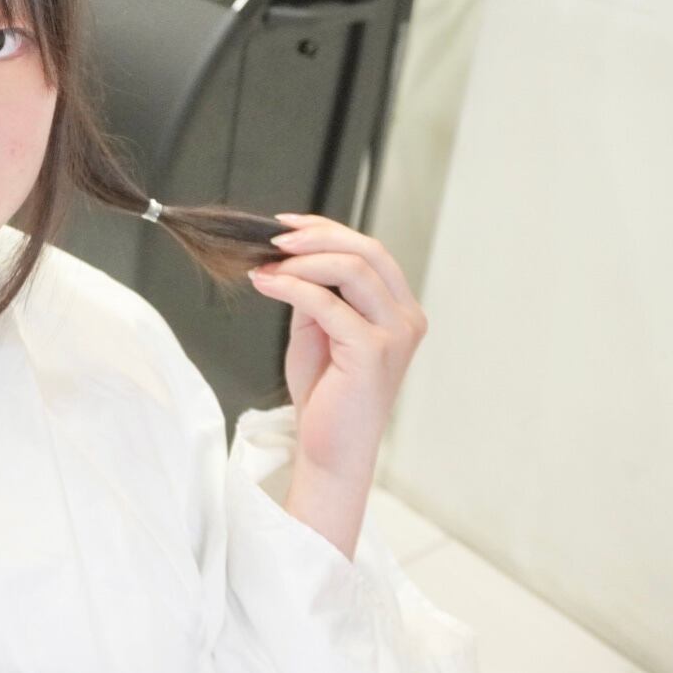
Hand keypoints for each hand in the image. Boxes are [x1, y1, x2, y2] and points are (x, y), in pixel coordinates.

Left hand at [248, 214, 427, 489]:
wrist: (329, 448)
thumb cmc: (326, 393)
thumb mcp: (319, 329)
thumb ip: (316, 292)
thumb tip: (290, 253)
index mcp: (400, 309)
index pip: (370, 251)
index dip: (328, 229)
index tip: (286, 223)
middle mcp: (406, 317)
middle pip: (368, 251)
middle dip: (318, 236)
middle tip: (275, 239)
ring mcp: (395, 334)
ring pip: (353, 269)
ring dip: (303, 260)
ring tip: (267, 265)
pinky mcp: (372, 351)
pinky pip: (327, 303)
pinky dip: (292, 286)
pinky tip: (266, 284)